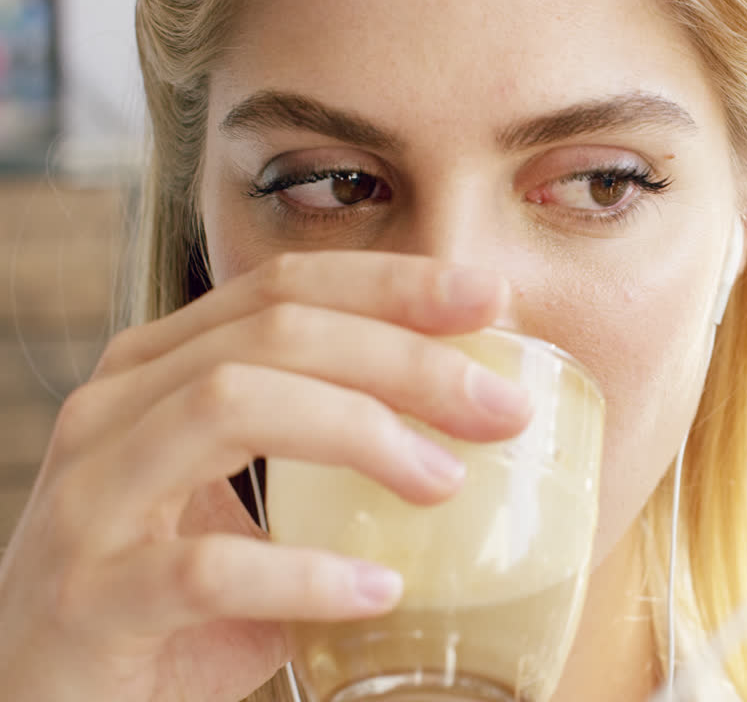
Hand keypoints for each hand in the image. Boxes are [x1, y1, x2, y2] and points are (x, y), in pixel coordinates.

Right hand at [0, 251, 531, 701]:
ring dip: (361, 433)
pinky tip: (377, 590)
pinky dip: (304, 572)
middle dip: (405, 356)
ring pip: (231, 405)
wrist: (48, 696)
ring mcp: (91, 499)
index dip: (392, 283)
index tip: (490, 297)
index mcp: (157, 370)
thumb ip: (322, 453)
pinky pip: (206, 567)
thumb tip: (467, 432)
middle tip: (502, 407)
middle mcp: (115, 411)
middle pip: (274, 334)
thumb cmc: (167, 597)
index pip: (282, 288)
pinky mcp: (90, 598)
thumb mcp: (244, 500)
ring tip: (446, 482)